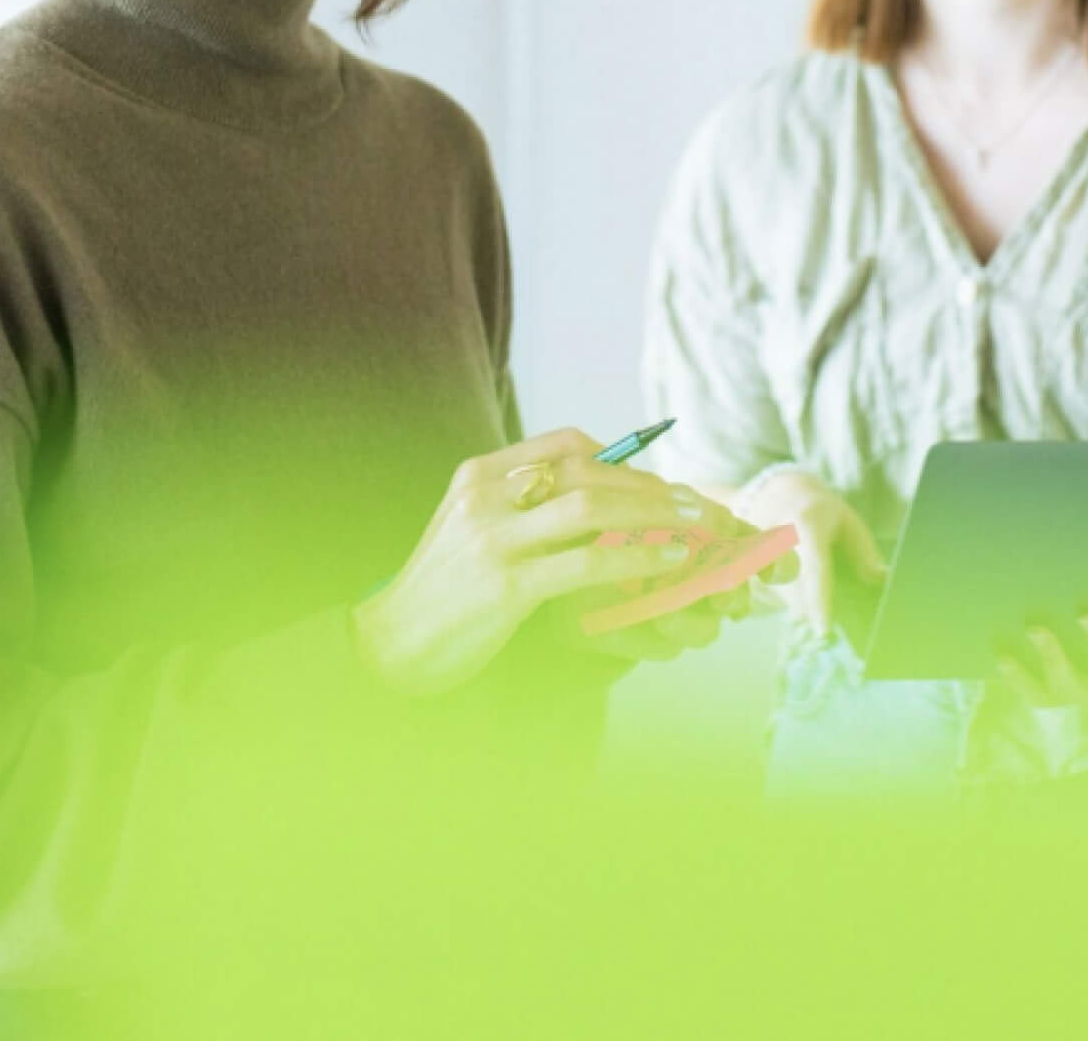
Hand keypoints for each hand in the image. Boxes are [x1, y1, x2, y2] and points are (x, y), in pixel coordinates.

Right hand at [350, 429, 741, 695]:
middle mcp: (486, 495)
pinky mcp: (505, 585)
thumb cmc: (444, 590)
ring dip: (654, 514)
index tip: (657, 482)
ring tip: (696, 526)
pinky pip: (586, 561)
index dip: (621, 457)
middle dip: (652, 486)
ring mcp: (493, 538)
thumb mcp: (474, 527)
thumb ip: (522, 505)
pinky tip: (668, 562)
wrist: (391, 645)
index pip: (566, 443)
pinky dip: (636, 556)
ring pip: (592, 506)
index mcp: (480, 473)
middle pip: (588, 471)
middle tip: (697, 503)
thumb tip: (599, 494)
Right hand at [733, 469, 881, 637]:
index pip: (813, 568)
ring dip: (799, 604)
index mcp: (806, 524)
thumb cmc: (821, 512)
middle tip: (826, 615)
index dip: (818, 601)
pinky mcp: (746, 566)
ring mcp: (756, 553)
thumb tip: (879, 579)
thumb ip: (863, 551)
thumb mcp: (848, 521)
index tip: (823, 630)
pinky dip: (786, 598)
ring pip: (781, 597)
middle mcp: (776, 539)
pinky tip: (792, 579)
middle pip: (794, 592)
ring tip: (808, 582)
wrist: (778, 495)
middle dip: (811, 610)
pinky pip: (770, 595)